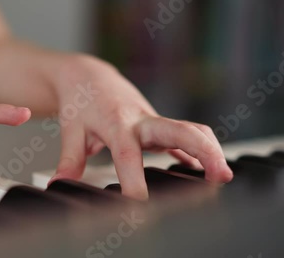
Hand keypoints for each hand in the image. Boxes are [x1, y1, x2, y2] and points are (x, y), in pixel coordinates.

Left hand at [49, 55, 232, 199]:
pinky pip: (185, 136)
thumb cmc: (80, 101)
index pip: (129, 156)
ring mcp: (154, 121)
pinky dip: (200, 151)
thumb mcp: (71, 131)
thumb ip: (70, 160)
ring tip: (224, 177)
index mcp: (117, 124)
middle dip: (202, 151)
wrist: (88, 76)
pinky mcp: (158, 125)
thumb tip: (59, 185)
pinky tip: (210, 172)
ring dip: (210, 149)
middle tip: (219, 176)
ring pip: (190, 130)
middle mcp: (141, 121)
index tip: (137, 207)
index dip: (135, 183)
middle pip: (179, 131)